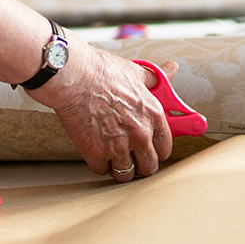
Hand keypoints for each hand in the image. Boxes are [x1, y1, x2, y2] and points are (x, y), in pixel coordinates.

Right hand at [28, 41, 176, 181]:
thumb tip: (171, 69)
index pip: (165, 148)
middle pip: (149, 167)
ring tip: (112, 158)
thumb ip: (155, 77)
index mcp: (153, 115)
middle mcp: (140, 134)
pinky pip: (102, 170)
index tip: (149, 148)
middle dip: (141, 164)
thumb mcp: (134, 71)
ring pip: (127, 174)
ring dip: (120, 168)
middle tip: (131, 156)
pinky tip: (95, 151)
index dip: (156, 150)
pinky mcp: (97, 154)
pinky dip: (98, 164)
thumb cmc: (100, 72)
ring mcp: (119, 146)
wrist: (73, 78)